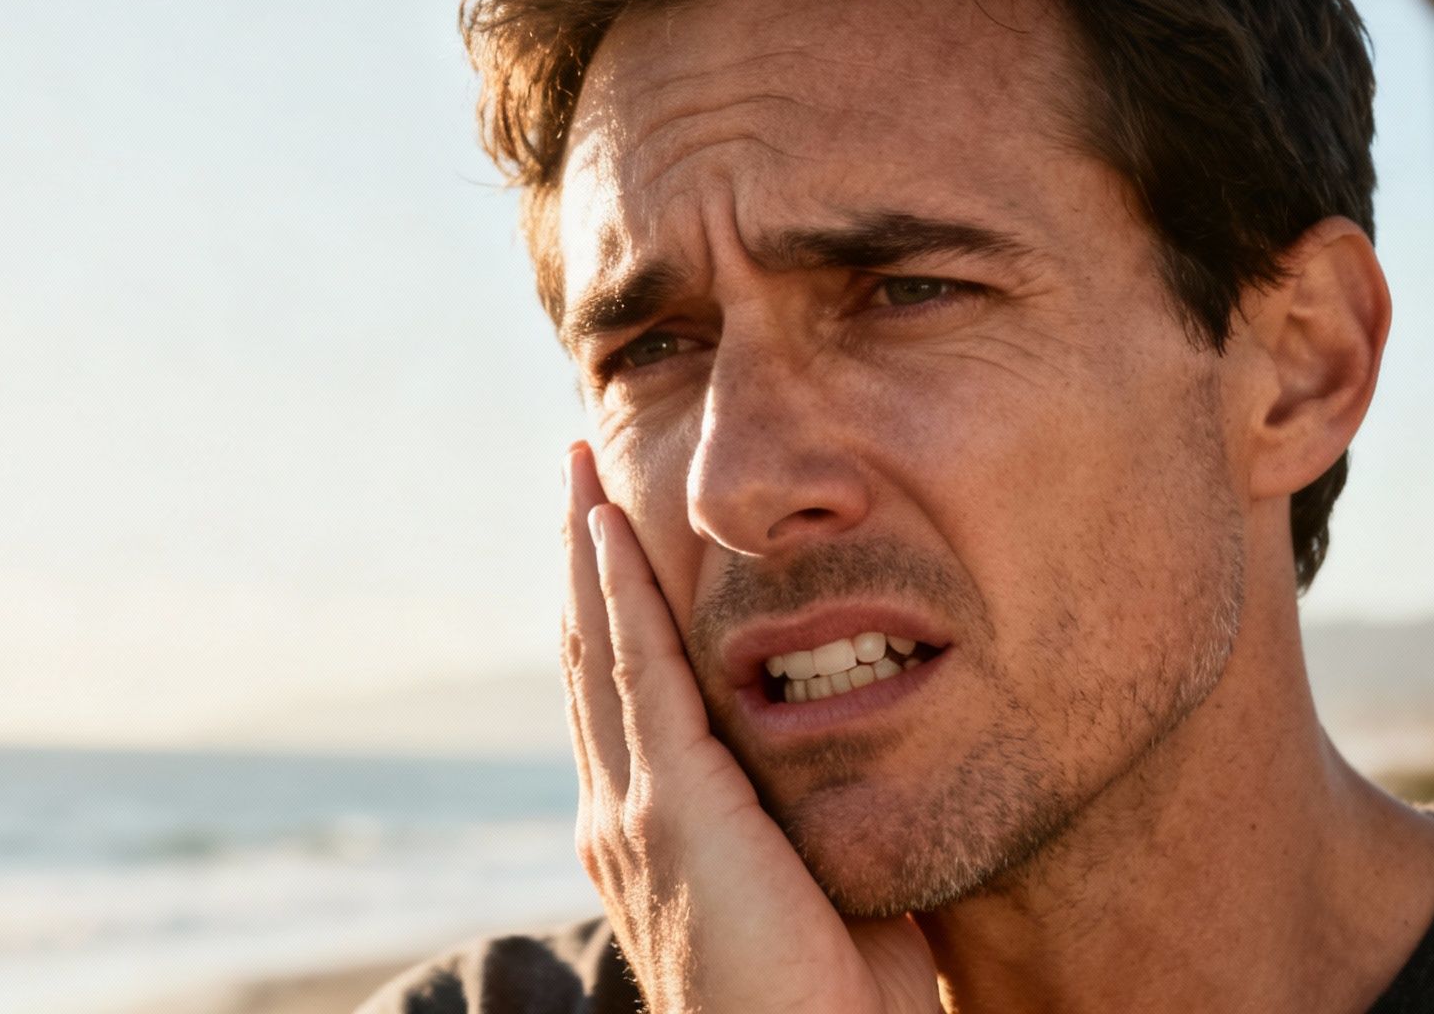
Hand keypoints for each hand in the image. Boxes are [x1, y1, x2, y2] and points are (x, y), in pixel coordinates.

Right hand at [561, 442, 940, 1013]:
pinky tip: (606, 528)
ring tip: (580, 473)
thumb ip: (813, 814)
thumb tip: (855, 757)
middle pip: (592, 655)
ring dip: (589, 552)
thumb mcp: (819, 880)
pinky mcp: (664, 806)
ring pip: (599, 646)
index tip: (612, 537)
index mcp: (654, 831)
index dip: (614, 611)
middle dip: (585, 561)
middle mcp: (620, 813)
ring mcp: (631, 810)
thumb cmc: (828, 1003)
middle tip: (577, 474)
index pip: (624, 695)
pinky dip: (616, 592)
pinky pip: (632, 669)